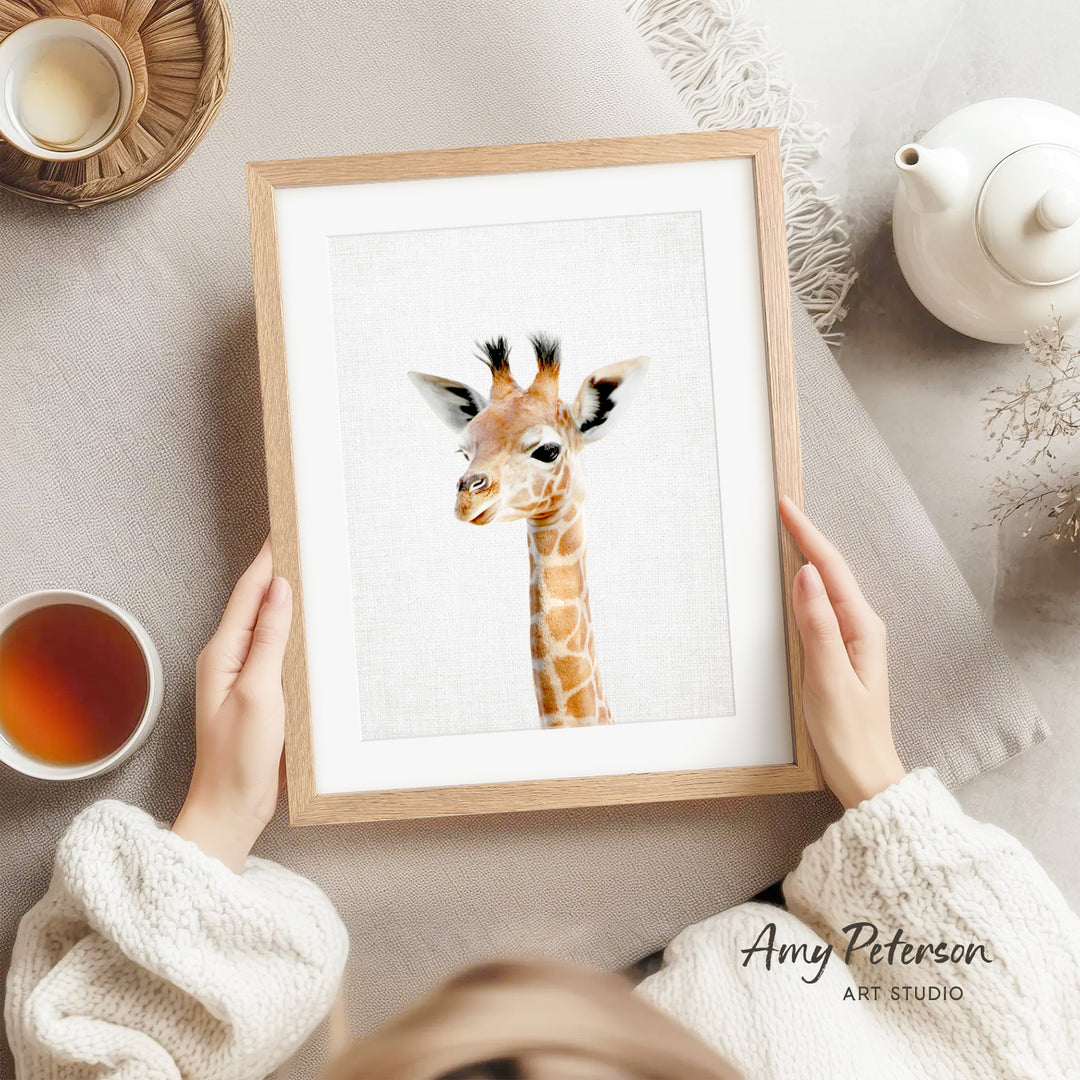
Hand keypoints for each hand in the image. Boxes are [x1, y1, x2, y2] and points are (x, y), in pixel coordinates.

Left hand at [172, 539, 292, 870]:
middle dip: (279, 570)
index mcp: (222, 653)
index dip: (268, 558)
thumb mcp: (259, 693)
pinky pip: (276, 650)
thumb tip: (279, 589)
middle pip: (257, 602)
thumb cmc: (239, 758)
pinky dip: (293, 630)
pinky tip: (311, 625)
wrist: (231, 808)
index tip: (287, 528)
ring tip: (312, 571)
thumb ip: (269, 639)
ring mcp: (244, 676)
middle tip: (306, 540)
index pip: (249, 592)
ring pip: (268, 624)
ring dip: (287, 598)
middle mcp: (229, 659)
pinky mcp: (260, 693)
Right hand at [779, 496, 904, 809]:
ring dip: (808, 556)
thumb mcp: (828, 678)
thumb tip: (807, 576)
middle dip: (807, 536)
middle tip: (782, 508)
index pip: (831, 569)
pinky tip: (796, 580)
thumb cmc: (848, 735)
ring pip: (827, 585)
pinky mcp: (841, 652)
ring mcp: (852, 639)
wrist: (865, 775)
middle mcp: (861, 627)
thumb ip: (817, 626)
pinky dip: (806, 584)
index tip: (786, 506)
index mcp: (861, 628)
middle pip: (832, 569)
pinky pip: (822, 606)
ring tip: (787, 531)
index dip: (807, 535)